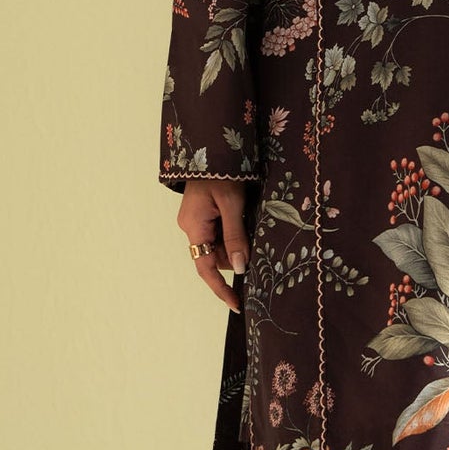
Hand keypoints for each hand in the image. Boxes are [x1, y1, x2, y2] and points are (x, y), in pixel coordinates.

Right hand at [177, 180, 249, 310]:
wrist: (211, 146)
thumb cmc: (222, 172)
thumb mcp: (232, 204)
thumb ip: (235, 236)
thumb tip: (240, 267)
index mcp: (194, 227)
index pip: (205, 268)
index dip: (221, 288)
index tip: (236, 303)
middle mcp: (191, 227)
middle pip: (214, 256)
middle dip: (236, 255)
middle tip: (256, 244)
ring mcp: (196, 220)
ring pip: (218, 245)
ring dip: (236, 241)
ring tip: (250, 221)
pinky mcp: (203, 214)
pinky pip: (218, 232)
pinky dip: (233, 232)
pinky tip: (244, 219)